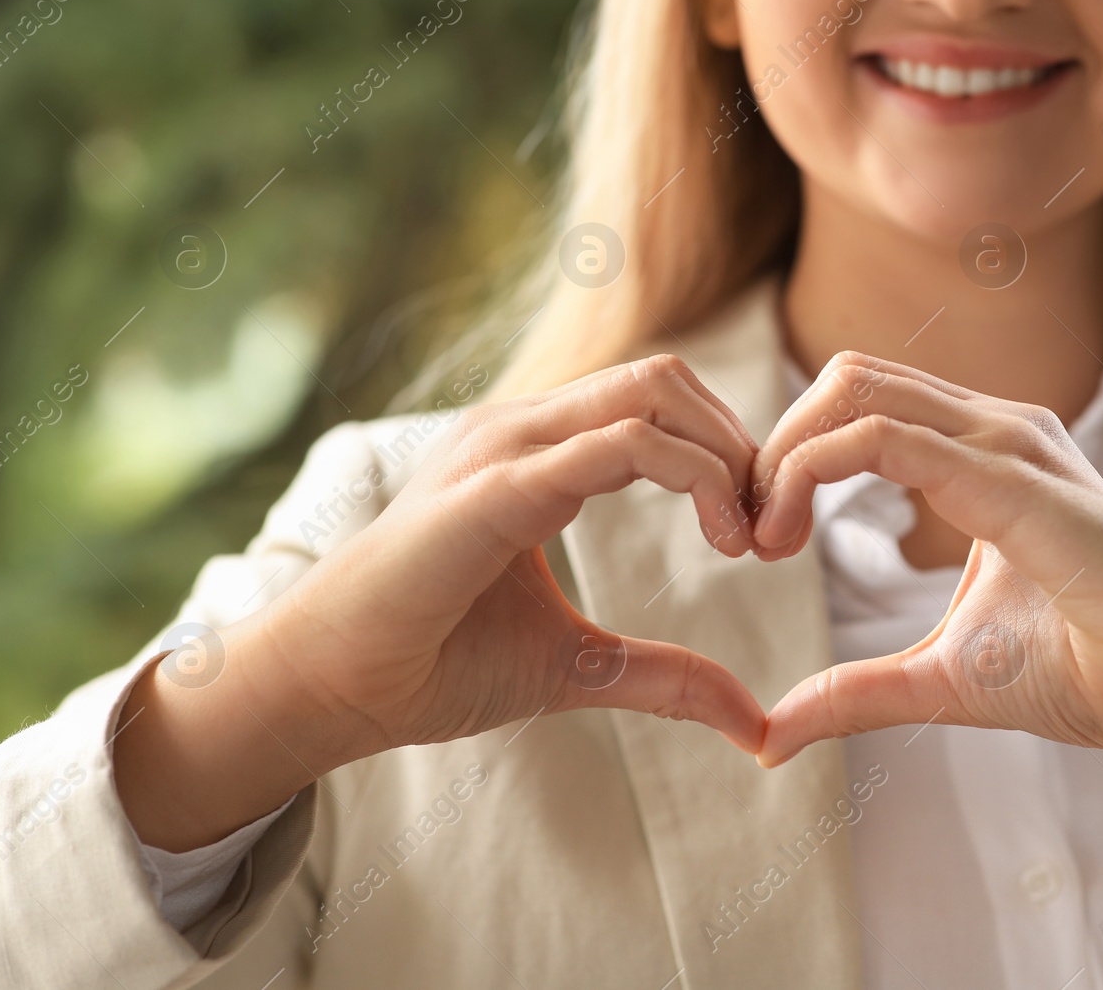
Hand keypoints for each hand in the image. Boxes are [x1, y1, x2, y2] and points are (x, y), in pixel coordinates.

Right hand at [270, 354, 769, 751]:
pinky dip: (692, 477)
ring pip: (653, 394)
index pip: (658, 403)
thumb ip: (665, 675)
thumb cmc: (434, 662)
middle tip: (769, 530)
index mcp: (538, 452)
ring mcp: (506, 447)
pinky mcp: (497, 486)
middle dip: (739, 445)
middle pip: (667, 380)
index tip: (760, 537)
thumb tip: (752, 721)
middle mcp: (523, 430)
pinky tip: (722, 540)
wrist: (333, 688)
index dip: (727, 456)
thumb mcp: (579, 665)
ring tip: (748, 537)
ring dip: (725, 457)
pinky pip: (619, 446)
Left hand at [750, 351, 1102, 767]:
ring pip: (853, 388)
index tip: (757, 541)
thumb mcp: (938, 677)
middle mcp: (991, 428)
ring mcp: (1006, 441)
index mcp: (979, 454)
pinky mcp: (1012, 477)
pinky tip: (788, 539)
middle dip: (774, 446)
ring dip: (784, 454)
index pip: (857, 406)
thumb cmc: (1086, 669)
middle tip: (748, 534)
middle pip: (844, 379)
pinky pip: (884, 438)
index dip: (788, 459)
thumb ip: (855, 691)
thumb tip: (769, 736)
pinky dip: (811, 472)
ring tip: (764, 538)